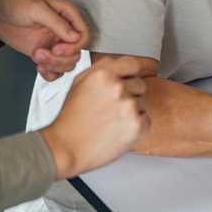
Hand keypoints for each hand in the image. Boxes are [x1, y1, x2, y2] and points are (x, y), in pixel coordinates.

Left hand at [0, 0, 89, 80]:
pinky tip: (39, 67)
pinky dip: (50, 73)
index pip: (84, 35)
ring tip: (36, 56)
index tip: (56, 48)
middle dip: (59, 58)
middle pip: (76, 53)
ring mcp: (54, 43)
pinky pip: (56, 70)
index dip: (73, 46)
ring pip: (67, 64)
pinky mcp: (44, 53)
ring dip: (53, 66)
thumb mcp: (36, 8)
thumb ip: (57, 23)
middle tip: (41, 53)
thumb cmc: (14, 1)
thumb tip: (75, 37)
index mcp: (67, 14)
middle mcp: (64, 30)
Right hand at [39, 56, 149, 178]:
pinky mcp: (136, 125)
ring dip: (131, 112)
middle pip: (140, 84)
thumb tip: (119, 66)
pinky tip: (117, 130)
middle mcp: (118, 87)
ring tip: (110, 121)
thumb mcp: (79, 83)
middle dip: (130, 94)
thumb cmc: (70, 119)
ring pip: (142, 103)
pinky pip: (146, 120)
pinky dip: (136, 127)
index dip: (132, 73)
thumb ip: (102, 70)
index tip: (132, 79)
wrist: (66, 147)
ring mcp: (128, 106)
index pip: (134, 64)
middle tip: (112, 108)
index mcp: (104, 74)